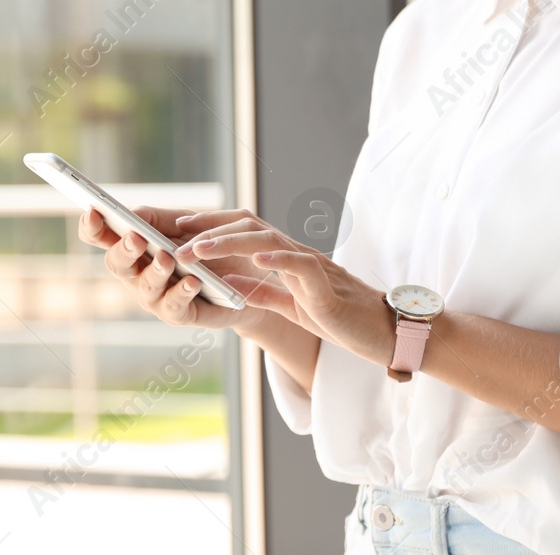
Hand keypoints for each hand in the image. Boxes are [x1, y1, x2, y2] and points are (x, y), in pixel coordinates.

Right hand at [76, 206, 267, 331]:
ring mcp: (155, 296)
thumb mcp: (182, 224)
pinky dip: (182, 292)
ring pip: (144, 286)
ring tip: (167, 258)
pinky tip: (193, 280)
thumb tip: (133, 214)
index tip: (92, 212)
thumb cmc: (204, 246)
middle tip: (136, 237)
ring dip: (155, 271)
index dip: (91, 226)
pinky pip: (174, 306)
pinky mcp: (179, 314)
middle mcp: (137, 274)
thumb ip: (157, 218)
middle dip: (124, 250)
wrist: (243, 276)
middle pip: (116, 264)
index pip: (101, 238)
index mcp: (132, 248)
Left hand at [175, 210, 395, 366]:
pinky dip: (277, 260)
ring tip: (199, 249)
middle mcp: (295, 254)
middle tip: (177, 239)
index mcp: (285, 258)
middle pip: (249, 226)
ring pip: (268, 240)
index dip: (211, 226)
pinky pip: (301, 265)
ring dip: (229, 242)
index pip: (244, 231)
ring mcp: (311, 266)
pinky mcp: (326, 286)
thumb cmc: (340, 318)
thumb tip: (232, 285)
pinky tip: (255, 260)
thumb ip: (264, 293)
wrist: (382, 332)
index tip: (179, 229)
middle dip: (209, 230)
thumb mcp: (292, 306)